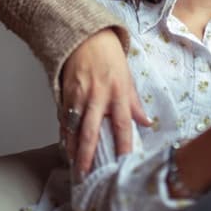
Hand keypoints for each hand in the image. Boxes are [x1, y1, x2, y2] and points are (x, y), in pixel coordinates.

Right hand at [58, 28, 149, 173]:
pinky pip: (63, 118)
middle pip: (91, 132)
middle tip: (85, 173)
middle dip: (86, 155)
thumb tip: (147, 123)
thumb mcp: (128, 77)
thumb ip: (135, 103)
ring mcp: (79, 95)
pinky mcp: (65, 93)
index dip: (123, 145)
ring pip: (73, 128)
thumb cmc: (110, 57)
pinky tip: (65, 145)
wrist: (86, 37)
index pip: (123, 124)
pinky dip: (64, 133)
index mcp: (118, 92)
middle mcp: (98, 96)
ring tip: (73, 164)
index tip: (122, 162)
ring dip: (72, 148)